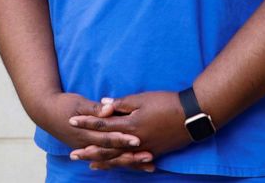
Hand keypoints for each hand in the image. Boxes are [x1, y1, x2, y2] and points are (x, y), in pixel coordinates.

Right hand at [38, 92, 154, 171]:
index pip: (106, 138)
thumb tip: (108, 109)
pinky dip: (122, 162)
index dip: (122, 139)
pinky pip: (109, 159)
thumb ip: (94, 108)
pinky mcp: (90, 148)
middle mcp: (87, 144)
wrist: (46, 113)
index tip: (138, 140)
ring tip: (149, 164)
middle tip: (149, 156)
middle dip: (131, 155)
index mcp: (85, 132)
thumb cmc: (64, 105)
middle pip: (112, 152)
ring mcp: (88, 148)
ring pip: (112, 159)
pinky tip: (137, 164)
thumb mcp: (78, 103)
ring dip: (130, 162)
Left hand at [69, 91, 192, 170]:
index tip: (71, 121)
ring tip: (89, 164)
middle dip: (88, 150)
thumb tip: (103, 105)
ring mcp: (144, 149)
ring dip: (102, 161)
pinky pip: (133, 162)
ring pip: (119, 158)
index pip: (102, 125)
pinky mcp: (153, 152)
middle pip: (106, 147)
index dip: (86, 123)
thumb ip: (122, 103)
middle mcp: (134, 141)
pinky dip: (122, 165)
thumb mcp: (143, 98)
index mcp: (130, 125)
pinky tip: (117, 166)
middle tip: (72, 154)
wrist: (192, 115)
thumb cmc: (167, 103)